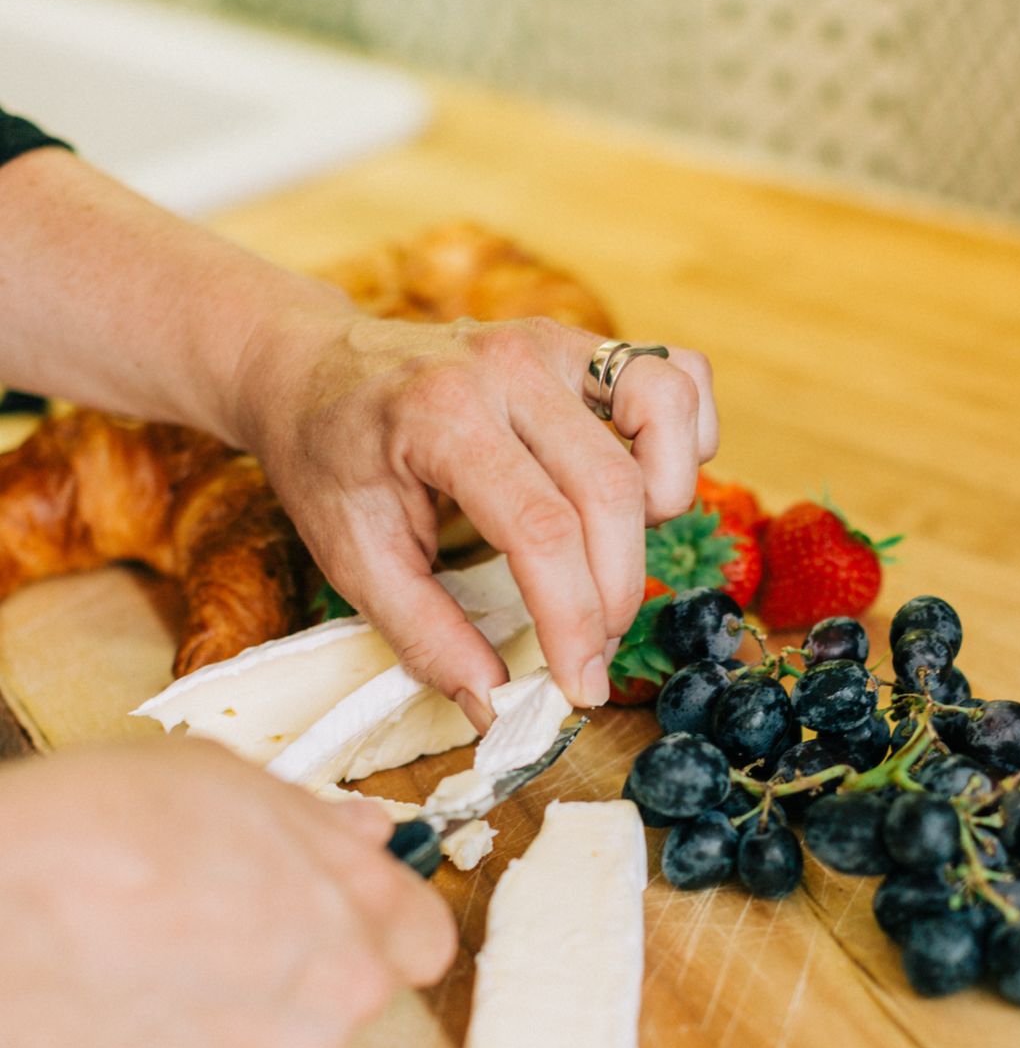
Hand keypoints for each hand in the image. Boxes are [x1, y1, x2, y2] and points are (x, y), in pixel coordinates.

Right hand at [0, 738, 455, 1047]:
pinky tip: (153, 1022)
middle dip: (311, 971)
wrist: (1, 897)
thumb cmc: (106, 822)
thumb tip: (367, 835)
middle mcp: (339, 994)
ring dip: (254, 1027)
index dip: (386, 925)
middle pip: (356, 998)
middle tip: (235, 943)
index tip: (351, 921)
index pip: (426, 939)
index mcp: (360, 902)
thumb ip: (318, 821)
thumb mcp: (231, 780)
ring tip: (178, 979)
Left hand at [234, 312, 716, 725]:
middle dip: (616, 591)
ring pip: (666, 413)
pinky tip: (642, 481)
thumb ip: (426, 635)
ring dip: (665, 499)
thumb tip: (496, 705)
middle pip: (612, 488)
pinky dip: (683, 435)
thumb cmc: (328, 459)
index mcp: (440, 415)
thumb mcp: (352, 557)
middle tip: (589, 647)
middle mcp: (506, 365)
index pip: (542, 529)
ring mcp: (550, 342)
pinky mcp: (577, 343)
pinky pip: (675, 375)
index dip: (574, 621)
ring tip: (611, 551)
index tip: (578, 686)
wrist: (309, 367)